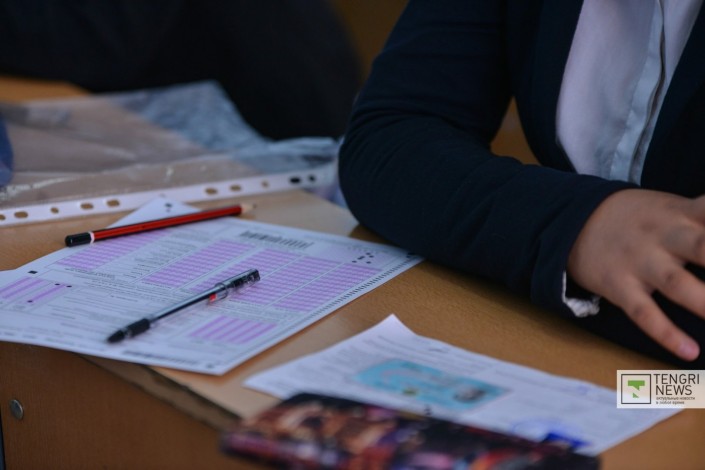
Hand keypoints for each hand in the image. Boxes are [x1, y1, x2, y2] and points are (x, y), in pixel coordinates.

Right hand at [567, 188, 704, 360]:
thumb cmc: (636, 218)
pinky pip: (643, 312)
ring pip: (676, 283)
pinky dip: (665, 332)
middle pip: (703, 247)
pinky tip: (689, 351)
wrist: (573, 221)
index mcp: (682, 213)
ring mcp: (639, 261)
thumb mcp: (671, 206)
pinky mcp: (618, 285)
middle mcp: (663, 236)